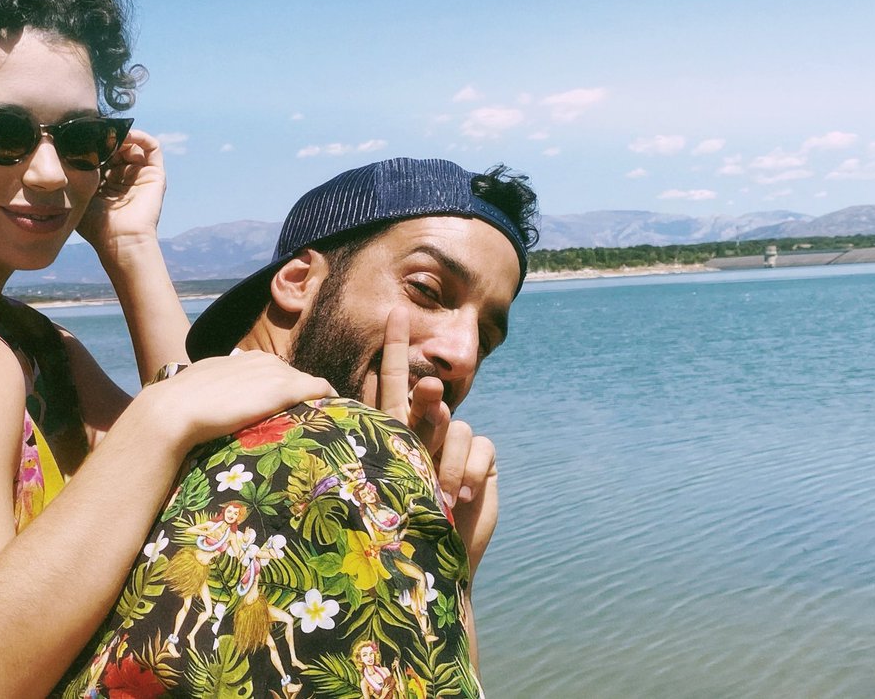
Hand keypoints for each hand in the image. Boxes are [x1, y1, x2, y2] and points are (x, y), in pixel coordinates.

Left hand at [77, 129, 166, 253]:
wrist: (119, 239)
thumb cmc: (96, 224)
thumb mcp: (81, 193)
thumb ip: (77, 172)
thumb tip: (69, 148)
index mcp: (108, 182)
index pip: (102, 154)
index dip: (93, 144)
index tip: (80, 136)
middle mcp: (126, 177)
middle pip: (118, 147)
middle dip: (107, 138)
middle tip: (94, 133)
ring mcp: (141, 175)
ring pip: (133, 144)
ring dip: (121, 136)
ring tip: (109, 135)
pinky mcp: (155, 174)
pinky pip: (152, 148)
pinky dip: (140, 137)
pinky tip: (125, 136)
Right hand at [141, 350, 334, 449]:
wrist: (173, 410)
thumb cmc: (181, 406)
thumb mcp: (204, 389)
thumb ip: (219, 391)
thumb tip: (217, 407)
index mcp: (245, 359)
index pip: (274, 373)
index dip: (283, 392)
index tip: (288, 409)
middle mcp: (264, 360)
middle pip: (294, 377)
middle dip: (302, 396)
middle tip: (309, 418)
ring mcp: (275, 373)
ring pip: (308, 383)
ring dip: (314, 399)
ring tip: (324, 418)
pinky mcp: (284, 388)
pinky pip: (318, 388)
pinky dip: (328, 398)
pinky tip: (335, 410)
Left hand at [369, 309, 498, 574]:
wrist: (432, 561)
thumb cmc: (398, 524)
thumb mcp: (392, 473)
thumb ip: (405, 430)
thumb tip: (428, 391)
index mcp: (392, 430)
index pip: (392, 381)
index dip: (396, 346)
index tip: (395, 312)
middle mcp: (426, 432)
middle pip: (429, 396)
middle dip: (428, 398)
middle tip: (427, 396)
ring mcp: (457, 445)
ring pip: (458, 426)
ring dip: (448, 463)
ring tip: (439, 496)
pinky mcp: (482, 460)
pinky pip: (480, 447)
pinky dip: (470, 472)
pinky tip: (461, 497)